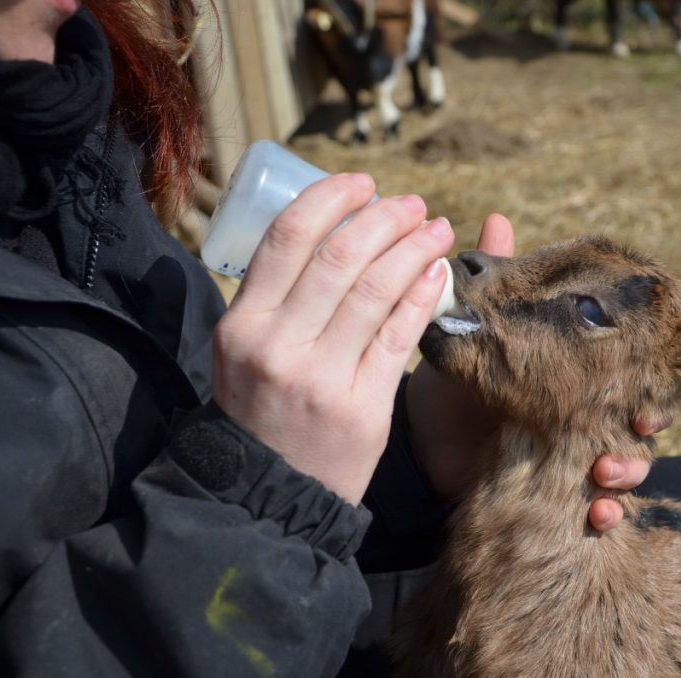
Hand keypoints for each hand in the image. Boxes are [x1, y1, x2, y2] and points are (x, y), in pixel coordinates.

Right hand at [212, 174, 454, 504]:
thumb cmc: (263, 412)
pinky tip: (438, 273)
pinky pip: (397, 336)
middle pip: (338, 257)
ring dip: (412, 249)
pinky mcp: (360, 406)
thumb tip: (327, 232)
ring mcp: (318, 377)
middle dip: (383, 219)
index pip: (286, 238)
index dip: (330, 199)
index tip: (362, 182)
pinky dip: (421, 296)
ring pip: (373, 290)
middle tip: (412, 204)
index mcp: (241, 323)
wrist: (269, 495)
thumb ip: (275, 299)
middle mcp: (276, 345)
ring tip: (437, 228)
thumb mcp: (246, 351)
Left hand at [406, 214, 655, 529]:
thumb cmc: (451, 383)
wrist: (419, 446)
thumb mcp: (474, 333)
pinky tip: (598, 515)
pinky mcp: (557, 496)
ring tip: (606, 473)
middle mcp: (584, 417)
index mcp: (575, 377)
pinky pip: (594, 509)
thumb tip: (497, 216)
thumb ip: (495, 281)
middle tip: (640, 422)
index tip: (649, 371)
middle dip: (648, 423)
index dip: (652, 374)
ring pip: (626, 465)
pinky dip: (605, 513)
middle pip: (640, 419)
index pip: (633, 372)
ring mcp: (573, 458)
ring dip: (628, 470)